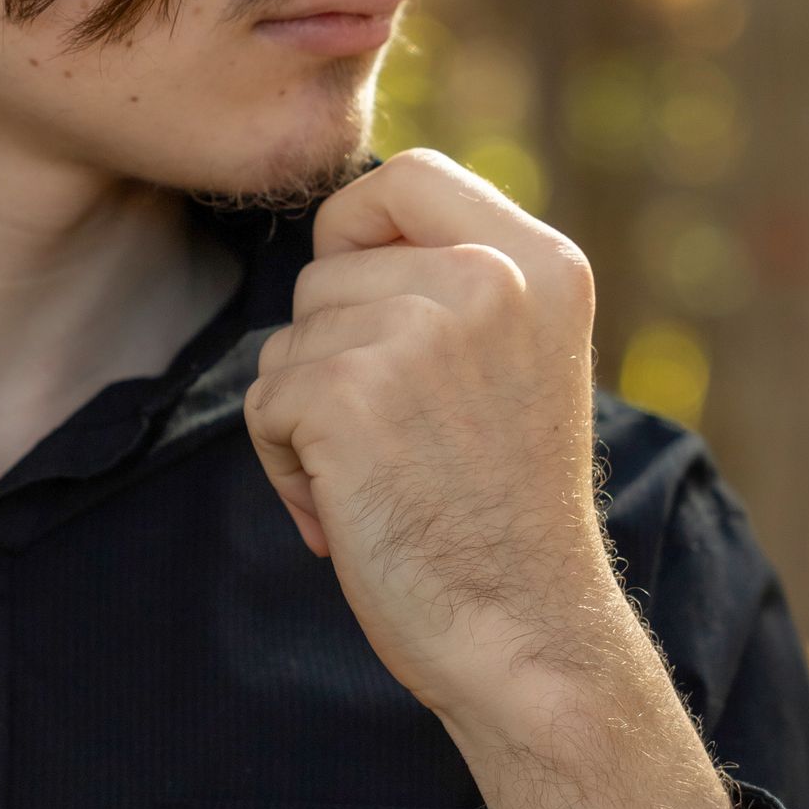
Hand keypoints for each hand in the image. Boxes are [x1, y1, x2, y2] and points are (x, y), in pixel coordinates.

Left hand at [244, 147, 625, 720]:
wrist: (523, 632)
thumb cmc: (505, 517)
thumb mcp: (514, 365)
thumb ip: (454, 290)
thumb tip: (336, 240)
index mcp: (543, 265)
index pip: (406, 175)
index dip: (356, 231)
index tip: (365, 306)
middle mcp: (487, 281)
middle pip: (326, 270)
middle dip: (328, 356)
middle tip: (387, 442)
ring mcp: (417, 332)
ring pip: (289, 341)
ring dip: (304, 418)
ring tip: (376, 482)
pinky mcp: (348, 393)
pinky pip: (265, 401)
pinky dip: (286, 464)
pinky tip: (346, 514)